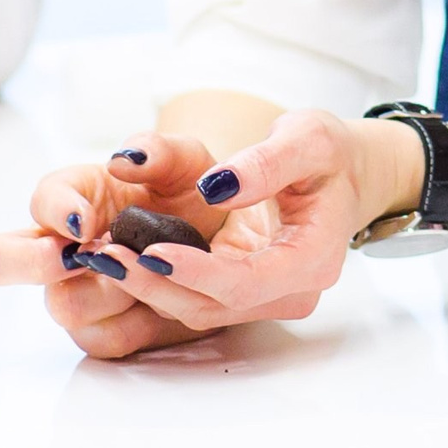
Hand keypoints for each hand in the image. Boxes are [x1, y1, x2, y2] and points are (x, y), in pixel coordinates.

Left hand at [0, 111, 416, 357]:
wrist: (345, 174)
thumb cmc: (330, 155)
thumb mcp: (308, 138)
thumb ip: (267, 162)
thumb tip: (218, 187)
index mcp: (315, 257)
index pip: (248, 280)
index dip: (197, 272)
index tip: (152, 249)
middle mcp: (294, 290)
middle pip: (216, 304)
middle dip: (158, 283)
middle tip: (104, 255)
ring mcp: (272, 298)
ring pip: (201, 309)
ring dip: (151, 288)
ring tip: (103, 257)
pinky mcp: (250, 295)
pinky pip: (200, 300)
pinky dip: (162, 283)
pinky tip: (127, 260)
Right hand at [0, 132, 265, 357]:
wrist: (223, 234)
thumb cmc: (189, 193)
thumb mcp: (188, 162)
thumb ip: (159, 150)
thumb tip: (124, 159)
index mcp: (74, 198)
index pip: (39, 201)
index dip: (56, 211)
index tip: (85, 220)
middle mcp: (60, 246)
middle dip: (33, 263)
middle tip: (81, 256)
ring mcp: (76, 290)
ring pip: (63, 306)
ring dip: (107, 293)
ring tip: (147, 272)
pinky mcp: (104, 327)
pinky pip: (102, 339)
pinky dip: (135, 324)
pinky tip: (160, 304)